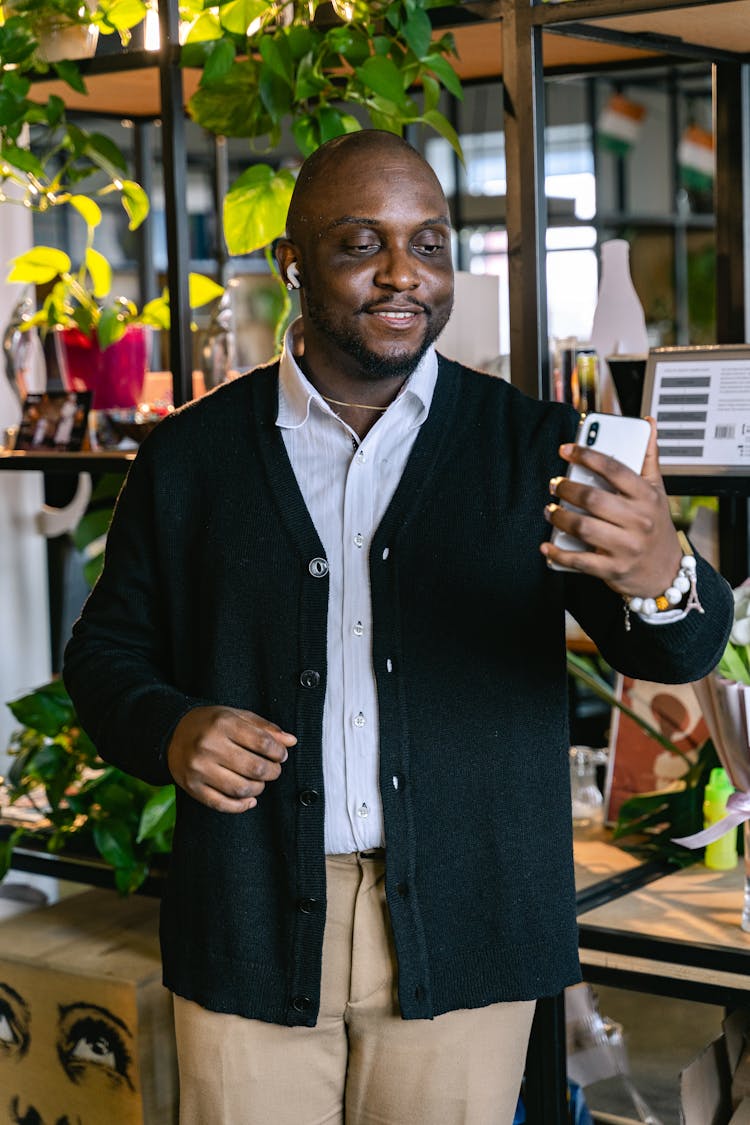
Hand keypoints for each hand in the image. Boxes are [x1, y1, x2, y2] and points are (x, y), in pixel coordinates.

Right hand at [167, 705, 296, 812]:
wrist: (173, 732)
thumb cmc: (211, 724)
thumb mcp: (237, 716)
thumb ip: (265, 728)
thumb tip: (291, 741)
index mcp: (223, 724)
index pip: (262, 743)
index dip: (278, 752)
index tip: (281, 755)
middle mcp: (209, 746)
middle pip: (254, 768)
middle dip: (272, 772)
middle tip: (273, 770)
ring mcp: (199, 768)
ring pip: (240, 789)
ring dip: (258, 789)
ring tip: (260, 782)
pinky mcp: (192, 787)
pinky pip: (221, 804)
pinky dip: (241, 806)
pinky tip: (250, 800)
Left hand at [540, 417, 681, 597]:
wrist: (666, 572)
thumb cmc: (655, 526)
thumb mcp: (657, 491)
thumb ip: (648, 457)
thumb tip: (648, 422)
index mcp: (647, 497)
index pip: (615, 470)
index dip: (587, 456)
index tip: (566, 449)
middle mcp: (639, 521)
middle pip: (594, 499)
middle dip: (567, 489)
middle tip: (554, 484)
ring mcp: (626, 547)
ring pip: (583, 527)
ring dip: (559, 517)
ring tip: (550, 510)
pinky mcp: (613, 569)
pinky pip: (580, 560)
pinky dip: (559, 553)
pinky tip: (546, 545)